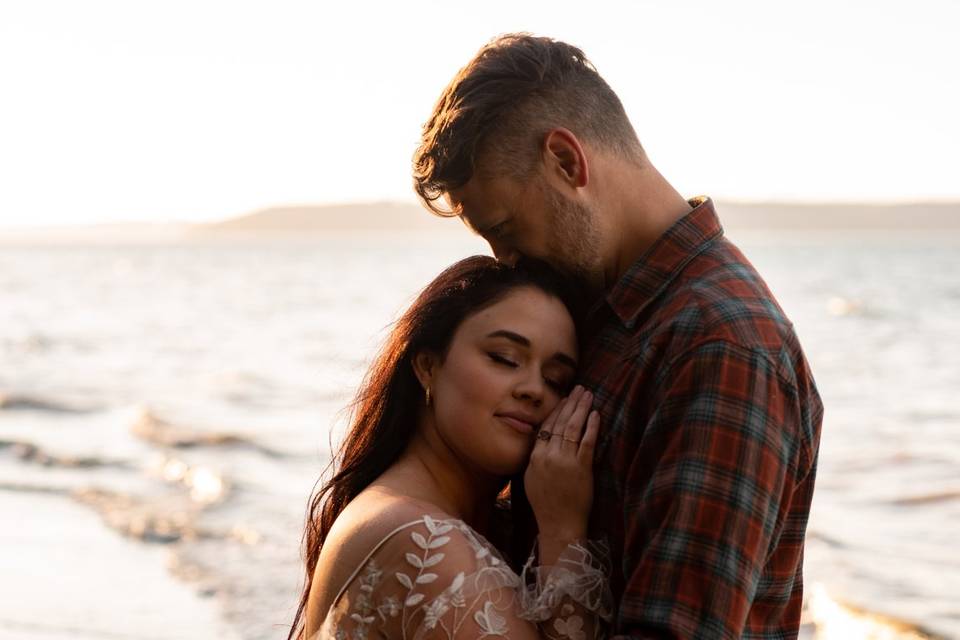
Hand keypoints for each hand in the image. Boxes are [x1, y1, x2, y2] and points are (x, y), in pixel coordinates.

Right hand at [523, 385, 599, 551]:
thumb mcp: (531, 479)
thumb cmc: (545, 505)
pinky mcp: (581, 468)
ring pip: (573, 428)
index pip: (546, 427)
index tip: (565, 398)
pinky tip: (596, 414)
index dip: (556, 410)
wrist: (559, 525)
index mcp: (535, 458)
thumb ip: (536, 458)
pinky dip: (591, 426)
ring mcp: (565, 461)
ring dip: (581, 409)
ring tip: (588, 395)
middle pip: (560, 423)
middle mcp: (548, 456)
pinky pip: (587, 442)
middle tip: (579, 389)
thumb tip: (542, 441)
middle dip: (571, 403)